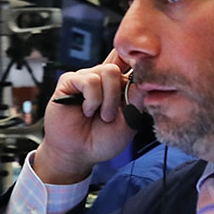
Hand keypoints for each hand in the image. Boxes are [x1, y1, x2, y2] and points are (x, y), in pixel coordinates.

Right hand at [35, 51, 133, 184]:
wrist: (78, 154)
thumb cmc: (101, 139)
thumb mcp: (129, 121)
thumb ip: (137, 99)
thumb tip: (144, 79)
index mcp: (118, 85)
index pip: (128, 59)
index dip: (136, 61)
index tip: (143, 73)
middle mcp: (102, 78)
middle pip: (121, 67)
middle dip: (120, 94)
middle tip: (111, 115)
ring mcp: (86, 77)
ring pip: (108, 72)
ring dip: (107, 100)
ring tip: (99, 115)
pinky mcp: (69, 81)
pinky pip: (90, 81)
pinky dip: (92, 100)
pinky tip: (86, 110)